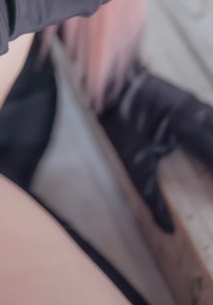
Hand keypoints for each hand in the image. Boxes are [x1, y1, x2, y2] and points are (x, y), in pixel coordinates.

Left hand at [98, 63, 212, 231]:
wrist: (110, 84)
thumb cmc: (120, 122)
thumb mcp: (133, 162)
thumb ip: (152, 196)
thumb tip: (168, 228)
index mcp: (185, 125)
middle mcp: (196, 110)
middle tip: (210, 183)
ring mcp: (195, 102)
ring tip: (209, 168)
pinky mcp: (192, 100)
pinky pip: (212, 118)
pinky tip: (208, 150)